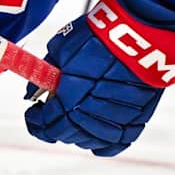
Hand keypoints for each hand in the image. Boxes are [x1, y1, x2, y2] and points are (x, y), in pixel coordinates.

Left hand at [25, 0, 174, 156]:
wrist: (142, 30)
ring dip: (76, 135)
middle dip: (54, 128)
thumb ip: (44, 74)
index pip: (48, 123)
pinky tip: (95, 141)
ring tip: (71, 124)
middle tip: (49, 119)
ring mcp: (118, 117)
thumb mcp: (61, 47)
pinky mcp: (139, 116)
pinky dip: (104, 144)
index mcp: (71, 96)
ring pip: (91, 139)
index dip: (36, 122)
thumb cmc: (100, 34)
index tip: (33, 115)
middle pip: (68, 133)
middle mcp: (93, 111)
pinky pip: (119, 141)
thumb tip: (32, 94)